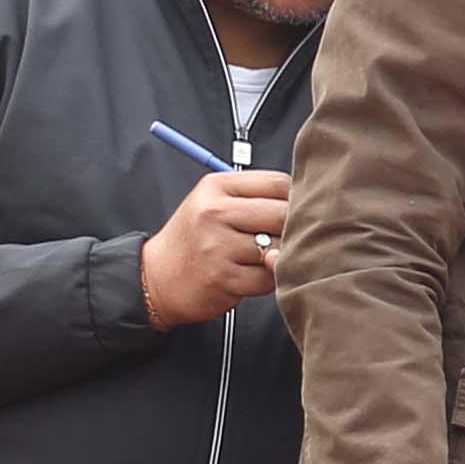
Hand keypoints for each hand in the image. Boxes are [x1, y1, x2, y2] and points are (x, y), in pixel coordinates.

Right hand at [139, 166, 288, 327]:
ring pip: (281, 248)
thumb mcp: (215, 202)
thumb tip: (307, 201)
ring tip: (260, 257)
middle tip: (278, 239)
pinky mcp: (223, 277)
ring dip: (280, 257)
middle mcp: (214, 212)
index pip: (279, 183)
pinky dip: (269, 280)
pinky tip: (252, 275)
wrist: (157, 277)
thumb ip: (257, 196)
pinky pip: (270, 278)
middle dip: (291, 230)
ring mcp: (217, 245)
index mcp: (216, 186)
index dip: (296, 199)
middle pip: (284, 214)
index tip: (293, 211)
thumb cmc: (195, 239)